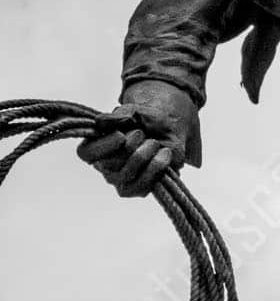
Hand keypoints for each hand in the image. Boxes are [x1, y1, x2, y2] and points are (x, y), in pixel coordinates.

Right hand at [76, 80, 201, 197]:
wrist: (170, 129)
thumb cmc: (147, 120)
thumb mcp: (134, 112)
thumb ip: (117, 116)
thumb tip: (100, 121)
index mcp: (97, 145)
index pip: (87, 153)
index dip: (103, 146)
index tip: (121, 135)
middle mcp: (105, 166)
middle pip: (112, 162)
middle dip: (134, 143)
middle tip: (144, 133)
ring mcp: (120, 180)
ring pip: (128, 173)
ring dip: (147, 153)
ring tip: (155, 143)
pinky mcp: (137, 189)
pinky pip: (142, 186)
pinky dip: (158, 166)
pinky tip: (164, 154)